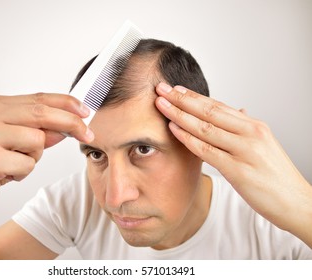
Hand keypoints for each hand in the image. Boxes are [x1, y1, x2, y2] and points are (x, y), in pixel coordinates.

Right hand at [0, 93, 93, 217]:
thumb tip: (67, 127)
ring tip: (13, 163)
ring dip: (34, 158)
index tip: (85, 111)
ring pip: (37, 141)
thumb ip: (39, 130)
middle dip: (71, 124)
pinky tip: (4, 175)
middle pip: (41, 114)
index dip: (66, 103)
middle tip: (88, 134)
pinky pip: (27, 164)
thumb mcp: (16, 141)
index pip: (37, 99)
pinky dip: (22, 173)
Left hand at [155, 82, 311, 245]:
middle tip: (161, 89)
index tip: (175, 89)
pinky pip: (207, 151)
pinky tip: (173, 130)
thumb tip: (238, 110)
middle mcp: (250, 134)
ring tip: (161, 105)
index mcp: (254, 126)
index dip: (194, 96)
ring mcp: (245, 151)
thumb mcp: (262, 145)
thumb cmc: (275, 175)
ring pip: (205, 127)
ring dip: (179, 115)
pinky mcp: (239, 171)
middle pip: (209, 111)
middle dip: (182, 99)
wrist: (296, 202)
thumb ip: (244, 129)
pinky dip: (188, 138)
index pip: (218, 106)